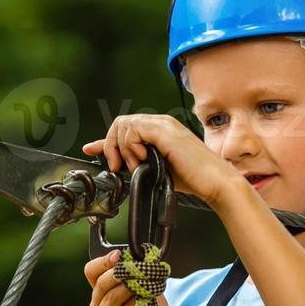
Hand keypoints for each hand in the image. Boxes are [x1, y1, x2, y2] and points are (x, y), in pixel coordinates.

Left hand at [83, 114, 239, 207]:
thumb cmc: (191, 179)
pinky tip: (142, 159)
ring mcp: (164, 125)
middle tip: (119, 167)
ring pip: (124, 125)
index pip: (125, 127)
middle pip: (120, 123)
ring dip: (123, 148)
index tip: (90, 150)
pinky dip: (131, 146)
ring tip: (137, 165)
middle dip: (112, 146)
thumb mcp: (155, 169)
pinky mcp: (166, 132)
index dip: (105, 139)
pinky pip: (134, 130)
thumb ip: (135, 163)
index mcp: (159, 129)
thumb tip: (115, 164)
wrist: (214, 183)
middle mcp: (161, 122)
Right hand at [85, 248, 173, 305]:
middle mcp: (97, 305)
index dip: (104, 261)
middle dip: (119, 272)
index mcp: (102, 291)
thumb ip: (140, 275)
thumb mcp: (147, 289)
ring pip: (110, 296)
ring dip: (130, 287)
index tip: (119, 255)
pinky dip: (134, 305)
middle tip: (137, 268)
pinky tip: (145, 303)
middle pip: (100, 282)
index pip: (93, 271)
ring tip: (146, 284)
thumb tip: (140, 257)